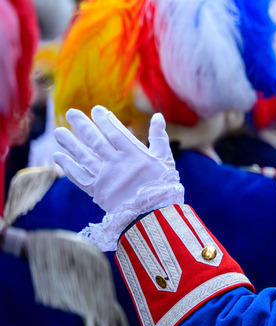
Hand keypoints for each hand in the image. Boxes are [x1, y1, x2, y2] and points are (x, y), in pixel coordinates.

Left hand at [52, 106, 181, 214]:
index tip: (96, 109)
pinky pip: (79, 177)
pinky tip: (59, 156)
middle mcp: (116, 163)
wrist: (153, 216)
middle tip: (71, 112)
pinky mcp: (97, 191)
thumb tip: (158, 116)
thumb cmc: (163, 185)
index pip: (115, 132)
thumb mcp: (166, 159)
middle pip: (96, 140)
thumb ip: (159, 137)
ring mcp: (105, 177)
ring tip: (58, 131)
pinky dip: (68, 166)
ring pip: (83, 156)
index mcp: (134, 153)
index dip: (105, 119)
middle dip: (83, 125)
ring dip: (70, 143)